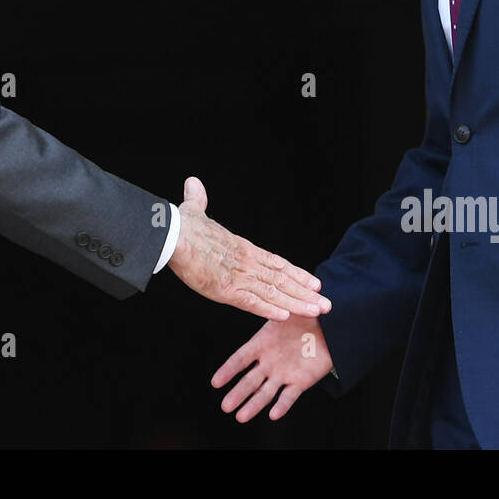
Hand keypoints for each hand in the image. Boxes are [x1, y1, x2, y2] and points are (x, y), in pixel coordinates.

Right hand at [166, 176, 330, 320]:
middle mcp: (246, 262)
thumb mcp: (194, 210)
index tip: (313, 282)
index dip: (296, 273)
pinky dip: (269, 309)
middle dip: (305, 292)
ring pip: (274, 292)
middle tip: (326, 302)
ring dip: (297, 302)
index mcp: (242, 247)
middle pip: (282, 279)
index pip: (276, 262)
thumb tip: (193, 182)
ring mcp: (238, 276)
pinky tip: (285, 316)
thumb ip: (198, 199)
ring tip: (317, 310)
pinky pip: (252, 302)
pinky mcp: (226, 289)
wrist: (172, 235)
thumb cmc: (181, 224)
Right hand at [212, 314, 333, 421]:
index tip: (215, 382)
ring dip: (253, 405)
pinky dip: (282, 406)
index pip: (240, 359)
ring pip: (265, 392)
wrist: (329, 330)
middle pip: (249, 381)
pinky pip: (289, 396)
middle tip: (225, 407)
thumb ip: (280, 308)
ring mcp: (283, 373)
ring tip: (241, 417)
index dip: (228, 370)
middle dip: (238, 394)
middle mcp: (269, 361)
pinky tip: (273, 415)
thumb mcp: (290, 310)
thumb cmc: (307, 316)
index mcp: (262, 343)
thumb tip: (270, 294)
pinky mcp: (299, 382)